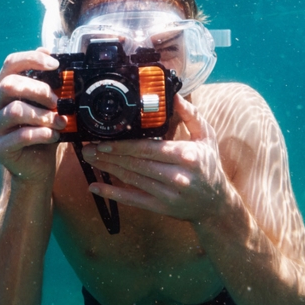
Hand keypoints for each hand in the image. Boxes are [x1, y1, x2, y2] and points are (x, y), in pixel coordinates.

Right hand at [0, 48, 66, 181]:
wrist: (36, 165)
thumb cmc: (41, 130)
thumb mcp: (47, 104)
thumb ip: (47, 82)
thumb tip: (51, 53)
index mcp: (2, 88)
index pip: (11, 63)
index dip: (32, 59)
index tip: (56, 64)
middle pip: (9, 85)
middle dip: (39, 90)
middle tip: (57, 101)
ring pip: (15, 111)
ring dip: (43, 115)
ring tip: (60, 122)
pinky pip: (21, 136)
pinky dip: (42, 134)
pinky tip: (53, 136)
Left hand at [82, 96, 230, 222]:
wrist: (216, 204)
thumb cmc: (209, 165)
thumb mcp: (207, 137)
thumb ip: (191, 115)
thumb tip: (175, 96)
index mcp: (186, 155)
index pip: (148, 148)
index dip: (123, 145)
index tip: (104, 140)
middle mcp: (176, 176)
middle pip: (136, 163)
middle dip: (109, 155)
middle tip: (88, 147)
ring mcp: (167, 194)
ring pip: (131, 179)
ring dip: (107, 169)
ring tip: (90, 159)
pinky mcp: (160, 208)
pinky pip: (132, 200)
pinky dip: (112, 194)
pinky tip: (95, 187)